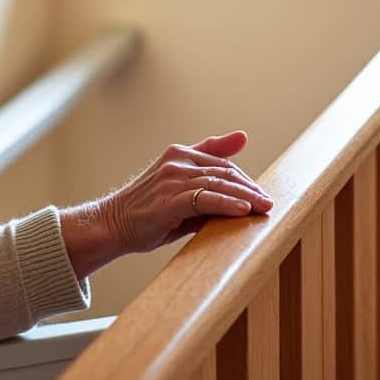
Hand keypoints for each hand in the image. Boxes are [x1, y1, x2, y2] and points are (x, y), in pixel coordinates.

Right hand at [103, 131, 272, 254]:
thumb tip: (238, 192)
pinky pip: (205, 199)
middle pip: (224, 171)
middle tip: (268, 203)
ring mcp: (172, 178)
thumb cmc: (147, 212)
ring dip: (246, 196)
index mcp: (178, 154)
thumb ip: (205, 184)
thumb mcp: (178, 191)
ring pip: (219, 183)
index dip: (243, 179)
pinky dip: (227, 203)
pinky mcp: (170, 199)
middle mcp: (176, 161)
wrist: (112, 225)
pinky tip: (243, 210)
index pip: (221, 163)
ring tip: (263, 207)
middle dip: (249, 187)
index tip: (260, 194)